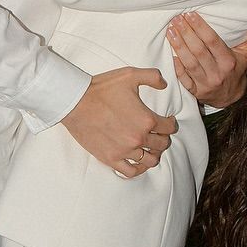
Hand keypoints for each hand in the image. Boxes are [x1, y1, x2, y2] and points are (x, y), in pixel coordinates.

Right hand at [62, 65, 178, 176]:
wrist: (75, 102)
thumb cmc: (101, 88)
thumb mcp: (130, 75)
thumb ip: (152, 76)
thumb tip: (164, 84)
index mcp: (147, 119)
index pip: (169, 127)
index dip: (171, 123)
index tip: (168, 121)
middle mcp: (139, 138)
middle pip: (162, 144)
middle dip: (164, 137)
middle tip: (159, 132)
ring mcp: (125, 150)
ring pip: (151, 160)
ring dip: (154, 153)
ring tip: (150, 147)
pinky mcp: (111, 158)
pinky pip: (131, 171)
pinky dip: (139, 168)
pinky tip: (139, 161)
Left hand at [167, 13, 246, 107]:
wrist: (231, 97)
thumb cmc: (239, 69)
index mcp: (229, 62)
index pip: (212, 42)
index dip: (201, 28)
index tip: (190, 15)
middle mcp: (217, 73)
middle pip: (199, 51)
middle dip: (186, 34)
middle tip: (176, 20)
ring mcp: (205, 84)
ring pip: (190, 63)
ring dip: (178, 47)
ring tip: (170, 31)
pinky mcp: (196, 92)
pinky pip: (184, 79)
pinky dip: (177, 67)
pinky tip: (171, 54)